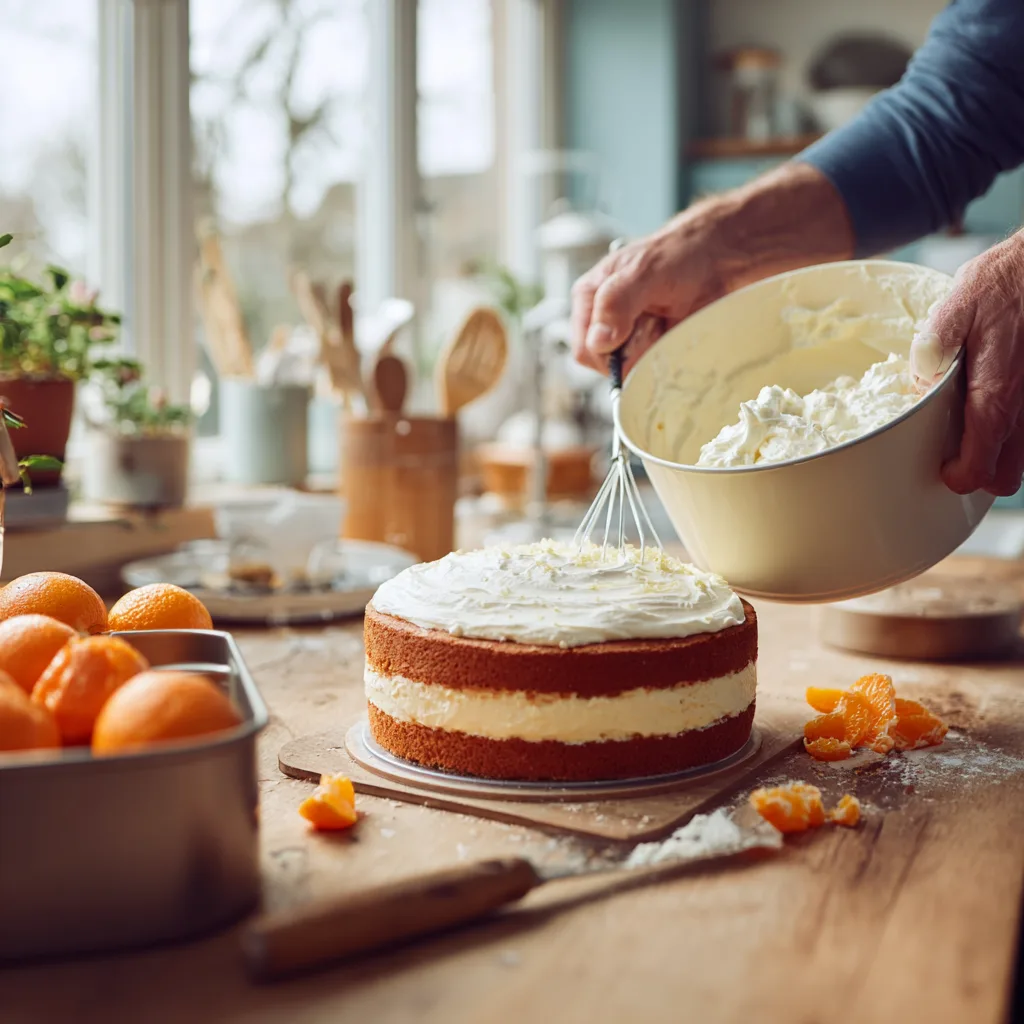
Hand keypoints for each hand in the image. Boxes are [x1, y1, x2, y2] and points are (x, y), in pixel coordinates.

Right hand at [569, 227, 719, 376]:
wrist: (719, 255)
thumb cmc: (680, 252)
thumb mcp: (645, 270)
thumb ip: (616, 301)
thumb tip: (598, 340)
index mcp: (590, 298)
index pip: (585, 349)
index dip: (610, 353)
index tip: (635, 335)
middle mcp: (605, 320)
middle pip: (609, 365)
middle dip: (635, 352)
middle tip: (656, 322)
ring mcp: (630, 337)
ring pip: (632, 371)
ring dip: (653, 353)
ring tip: (667, 322)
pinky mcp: (653, 347)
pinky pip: (654, 371)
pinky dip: (667, 358)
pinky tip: (675, 332)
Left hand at [910, 231, 1023, 495]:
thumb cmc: (1005, 283)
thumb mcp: (958, 306)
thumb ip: (933, 346)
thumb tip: (918, 377)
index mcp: (995, 396)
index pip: (978, 467)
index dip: (955, 478)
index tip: (938, 468)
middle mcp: (1023, 409)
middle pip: (1005, 477)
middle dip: (979, 476)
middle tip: (952, 456)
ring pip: (1021, 458)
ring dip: (996, 457)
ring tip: (968, 434)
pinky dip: (1012, 435)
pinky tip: (989, 411)